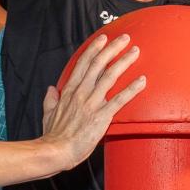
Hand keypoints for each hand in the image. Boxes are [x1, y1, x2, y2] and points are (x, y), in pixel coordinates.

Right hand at [41, 34, 146, 168]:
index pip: (83, 64)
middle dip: (112, 48)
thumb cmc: (53, 135)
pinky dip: (132, 89)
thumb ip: (50, 99)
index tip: (102, 39)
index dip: (94, 49)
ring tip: (135, 51)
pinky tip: (142, 81)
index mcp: (69, 91)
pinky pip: (120, 99)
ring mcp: (92, 103)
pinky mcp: (102, 116)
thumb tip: (51, 89)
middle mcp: (82, 93)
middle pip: (99, 64)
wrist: (56, 151)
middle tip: (124, 38)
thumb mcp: (47, 113)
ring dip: (124, 62)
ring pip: (110, 76)